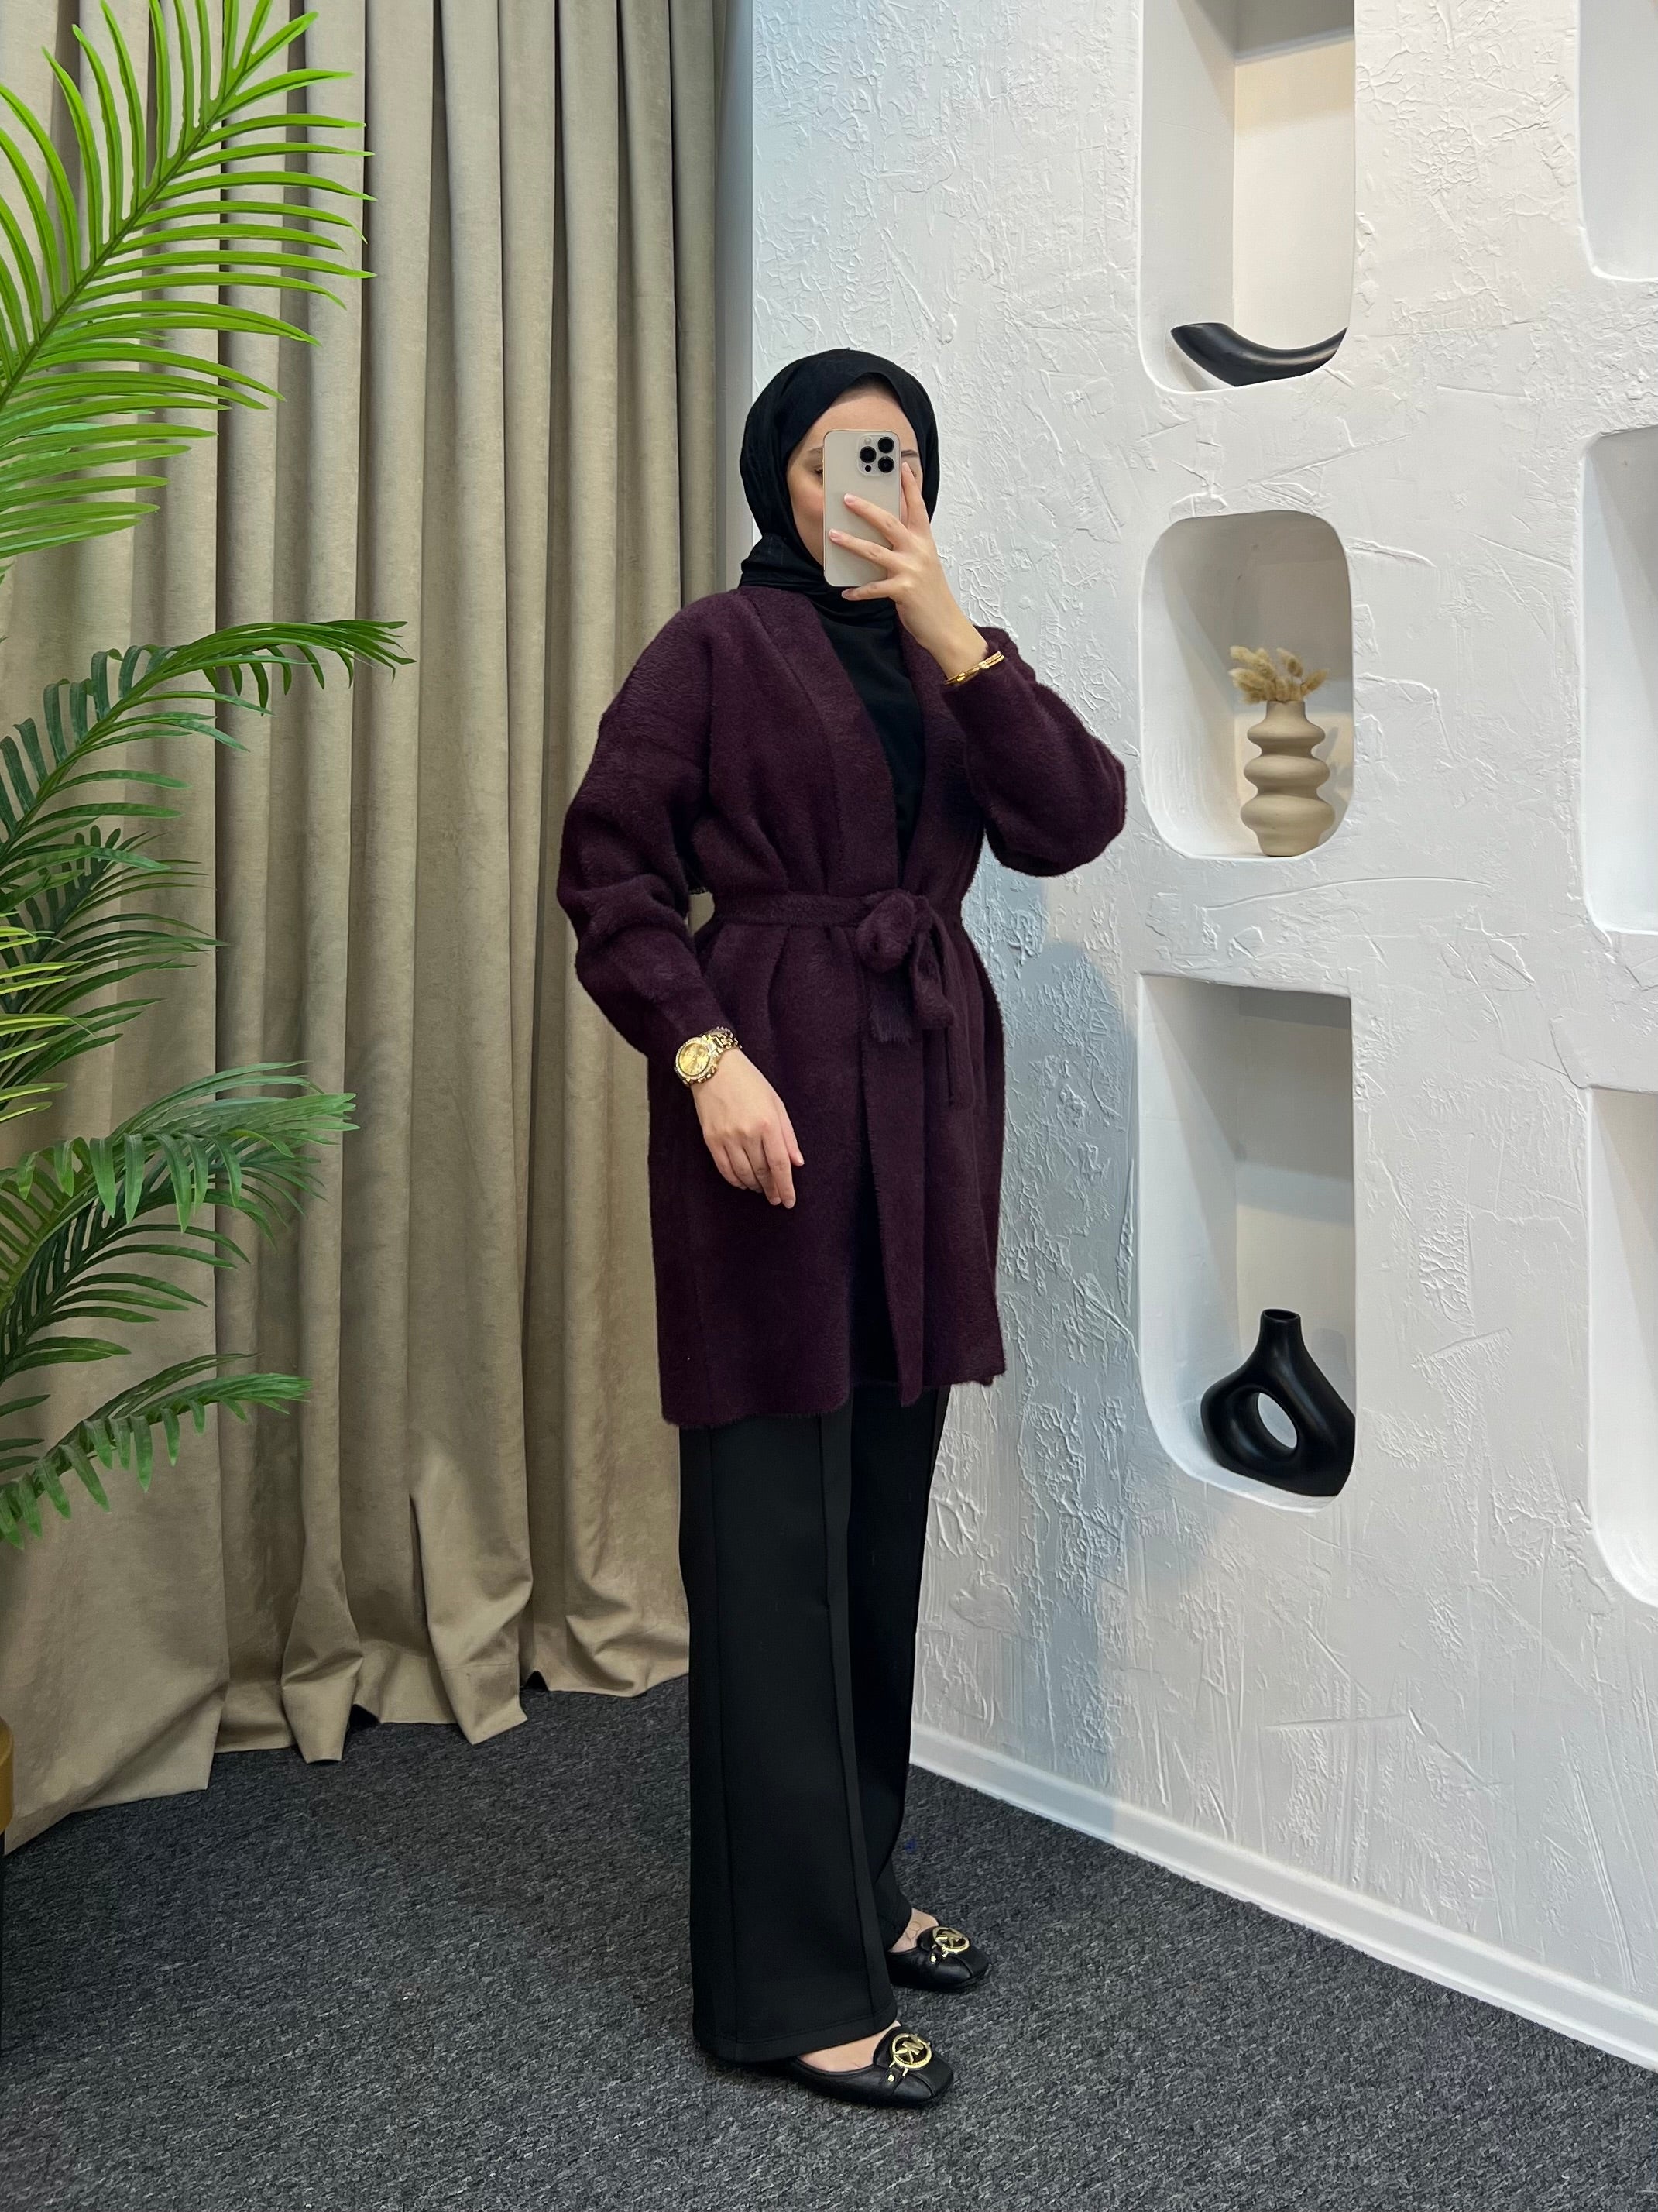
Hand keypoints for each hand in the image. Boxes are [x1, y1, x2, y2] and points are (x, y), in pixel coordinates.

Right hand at [690, 1047, 803, 1205]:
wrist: (714, 1068)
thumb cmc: (749, 1082)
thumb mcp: (776, 1103)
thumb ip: (788, 1135)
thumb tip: (797, 1162)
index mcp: (768, 1123)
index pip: (780, 1164)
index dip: (786, 1187)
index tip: (789, 1201)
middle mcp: (747, 1133)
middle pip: (763, 1172)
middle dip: (772, 1189)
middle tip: (776, 1198)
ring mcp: (727, 1138)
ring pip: (744, 1174)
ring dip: (755, 1186)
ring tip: (761, 1189)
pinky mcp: (711, 1140)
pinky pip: (725, 1169)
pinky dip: (735, 1180)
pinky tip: (743, 1183)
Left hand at [828, 459, 988, 679]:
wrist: (946, 626)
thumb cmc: (931, 594)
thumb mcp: (923, 564)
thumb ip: (907, 547)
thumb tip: (881, 535)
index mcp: (925, 541)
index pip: (917, 507)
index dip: (909, 485)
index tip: (901, 465)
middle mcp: (919, 551)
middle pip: (889, 522)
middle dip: (866, 508)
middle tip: (848, 498)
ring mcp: (911, 570)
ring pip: (875, 551)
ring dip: (851, 542)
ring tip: (833, 535)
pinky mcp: (903, 591)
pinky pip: (873, 588)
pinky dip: (858, 591)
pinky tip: (846, 592)